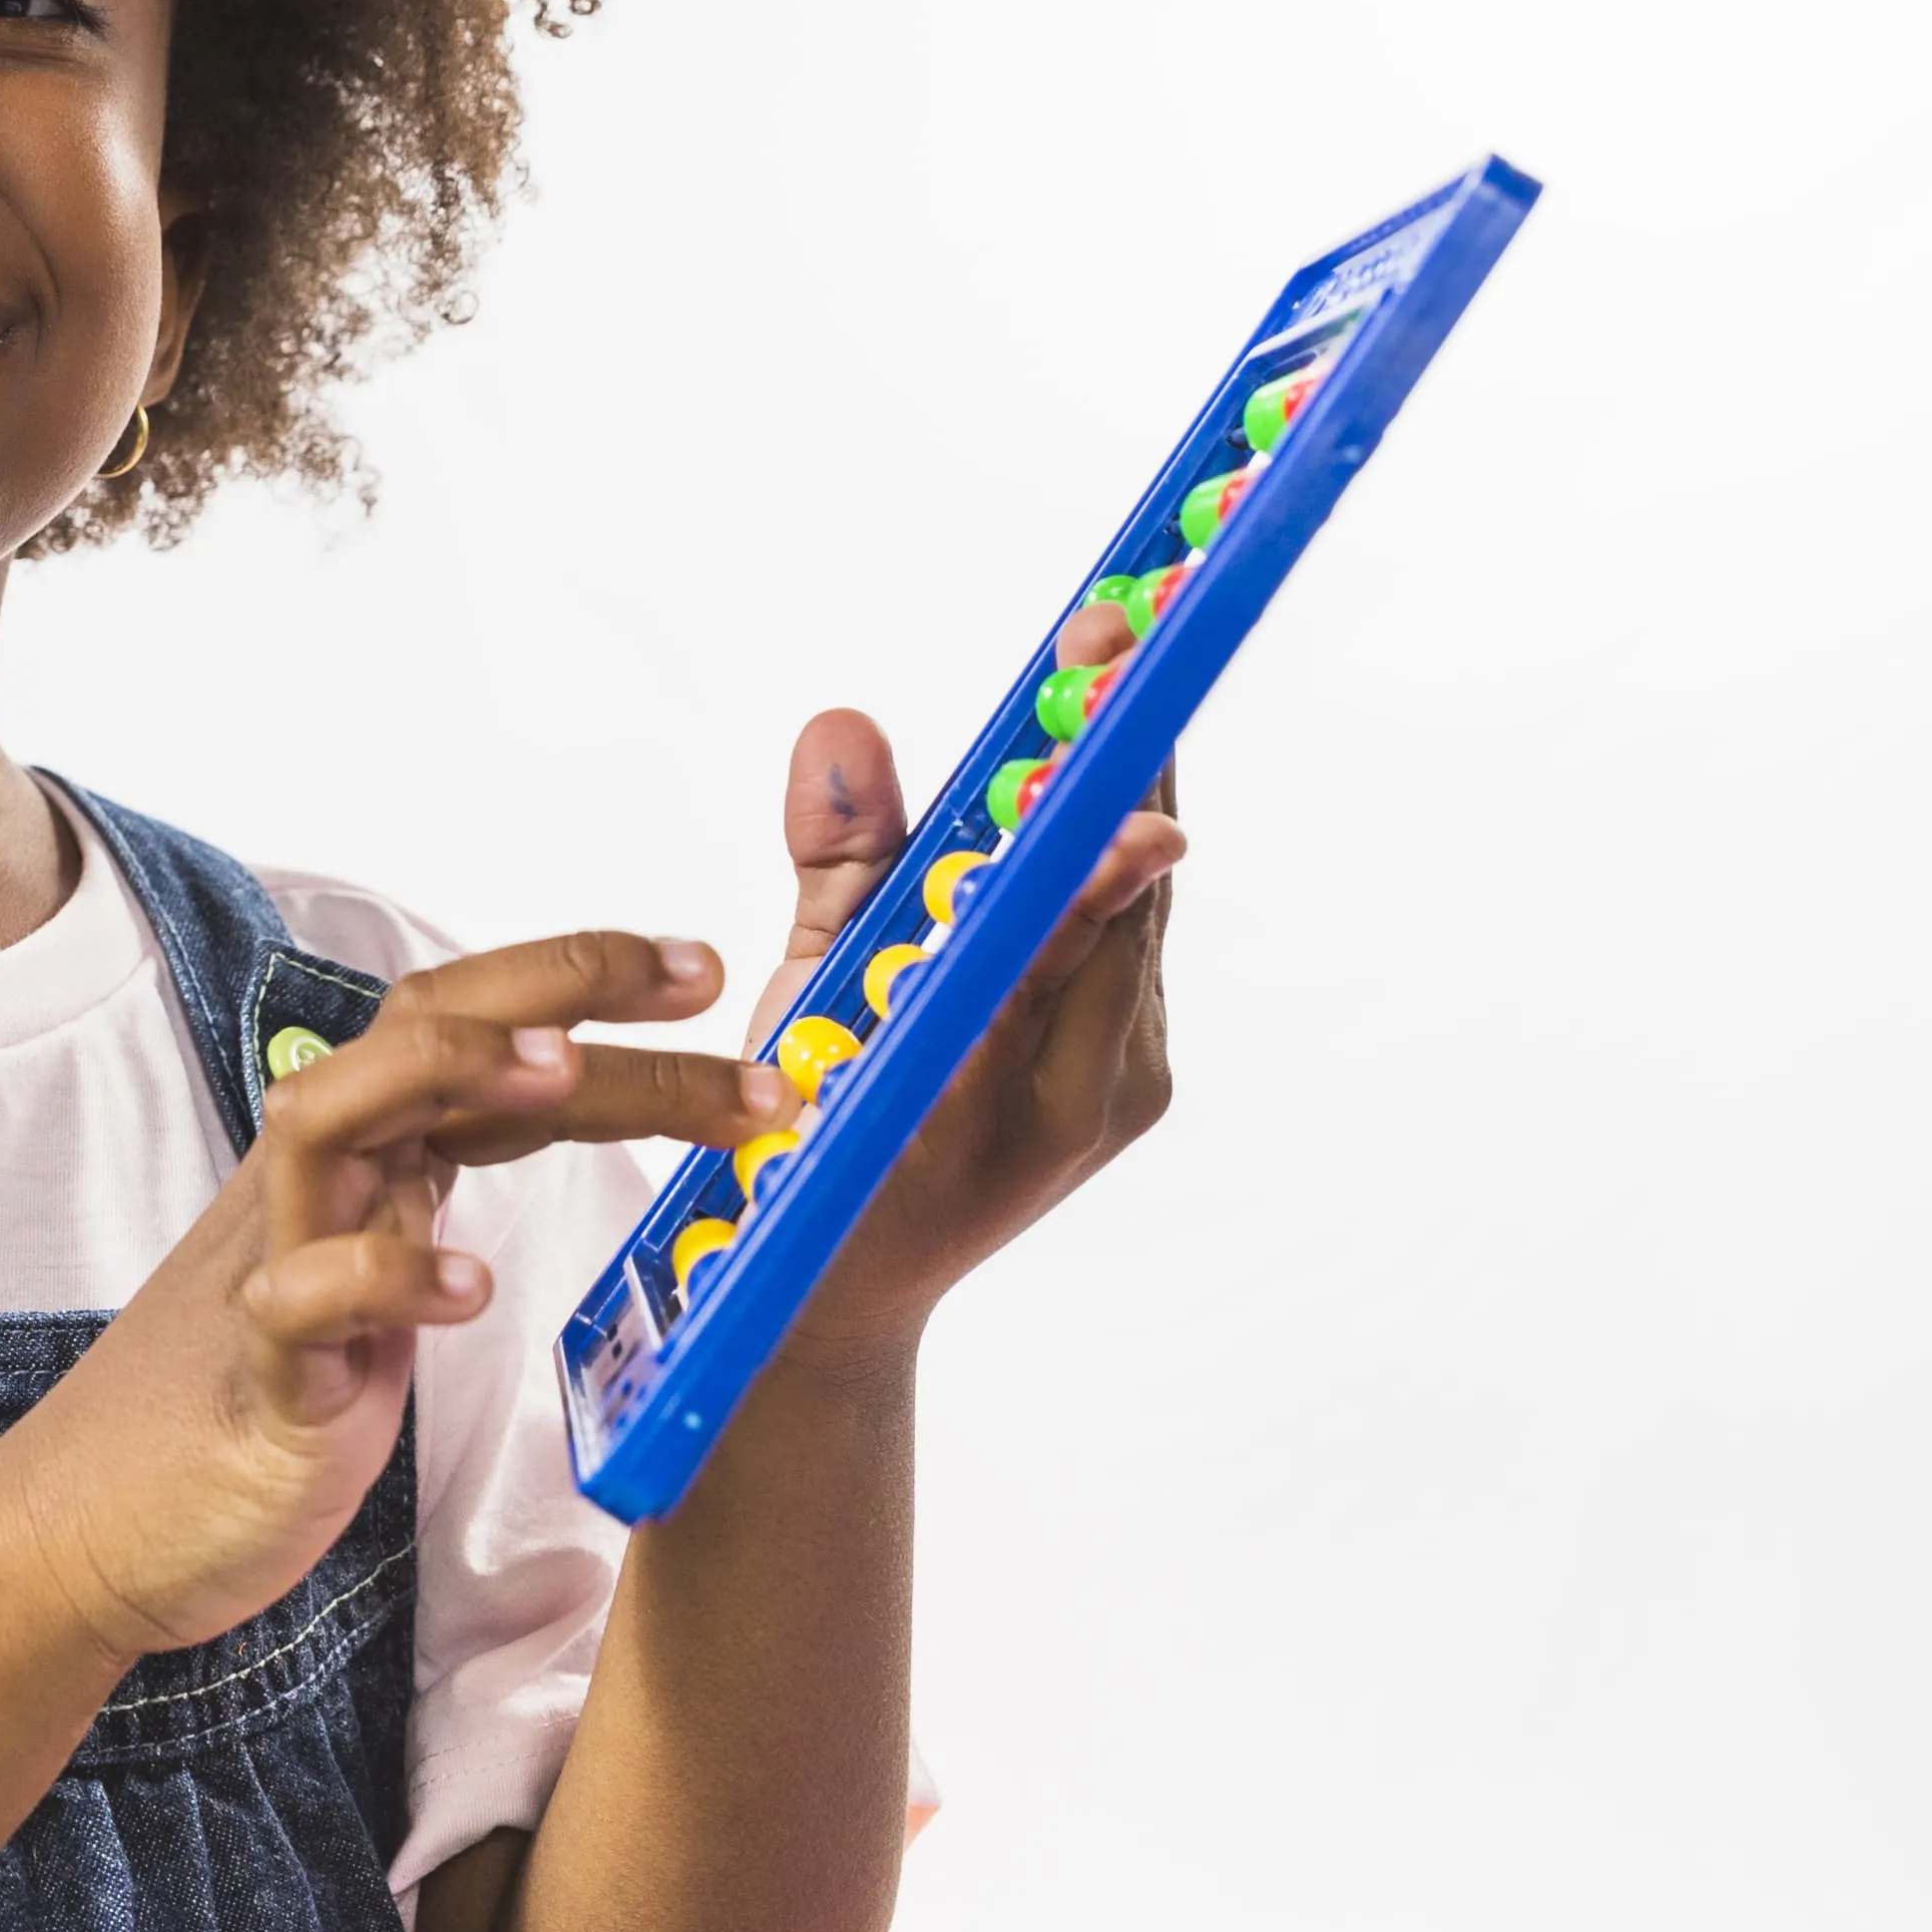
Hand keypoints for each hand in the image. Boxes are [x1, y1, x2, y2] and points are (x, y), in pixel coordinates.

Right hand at [0, 937, 782, 1662]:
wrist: (88, 1525)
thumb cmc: (250, 1398)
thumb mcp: (367, 1275)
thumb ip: (432, 1198)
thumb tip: (549, 1150)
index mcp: (355, 1163)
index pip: (462, 1026)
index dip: (578, 983)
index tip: (701, 971)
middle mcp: (311, 1190)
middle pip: (420, 1040)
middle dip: (564, 996)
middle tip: (708, 992)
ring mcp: (272, 1270)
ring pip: (331, 1123)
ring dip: (446, 1076)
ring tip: (562, 1067)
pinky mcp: (258, 1379)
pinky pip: (299, 1303)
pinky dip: (381, 1278)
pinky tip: (469, 1287)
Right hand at [756, 602, 1183, 1359]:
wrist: (844, 1297)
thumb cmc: (800, 1158)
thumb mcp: (796, 1008)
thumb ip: (835, 863)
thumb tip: (844, 723)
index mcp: (1004, 1083)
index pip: (1074, 911)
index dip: (1094, 786)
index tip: (1113, 685)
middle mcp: (1097, 1084)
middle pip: (1129, 886)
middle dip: (1113, 757)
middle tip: (1108, 633)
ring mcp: (1129, 1083)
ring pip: (1135, 906)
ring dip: (1112, 795)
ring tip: (1098, 672)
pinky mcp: (1135, 1074)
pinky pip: (1124, 941)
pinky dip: (1097, 863)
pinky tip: (1074, 787)